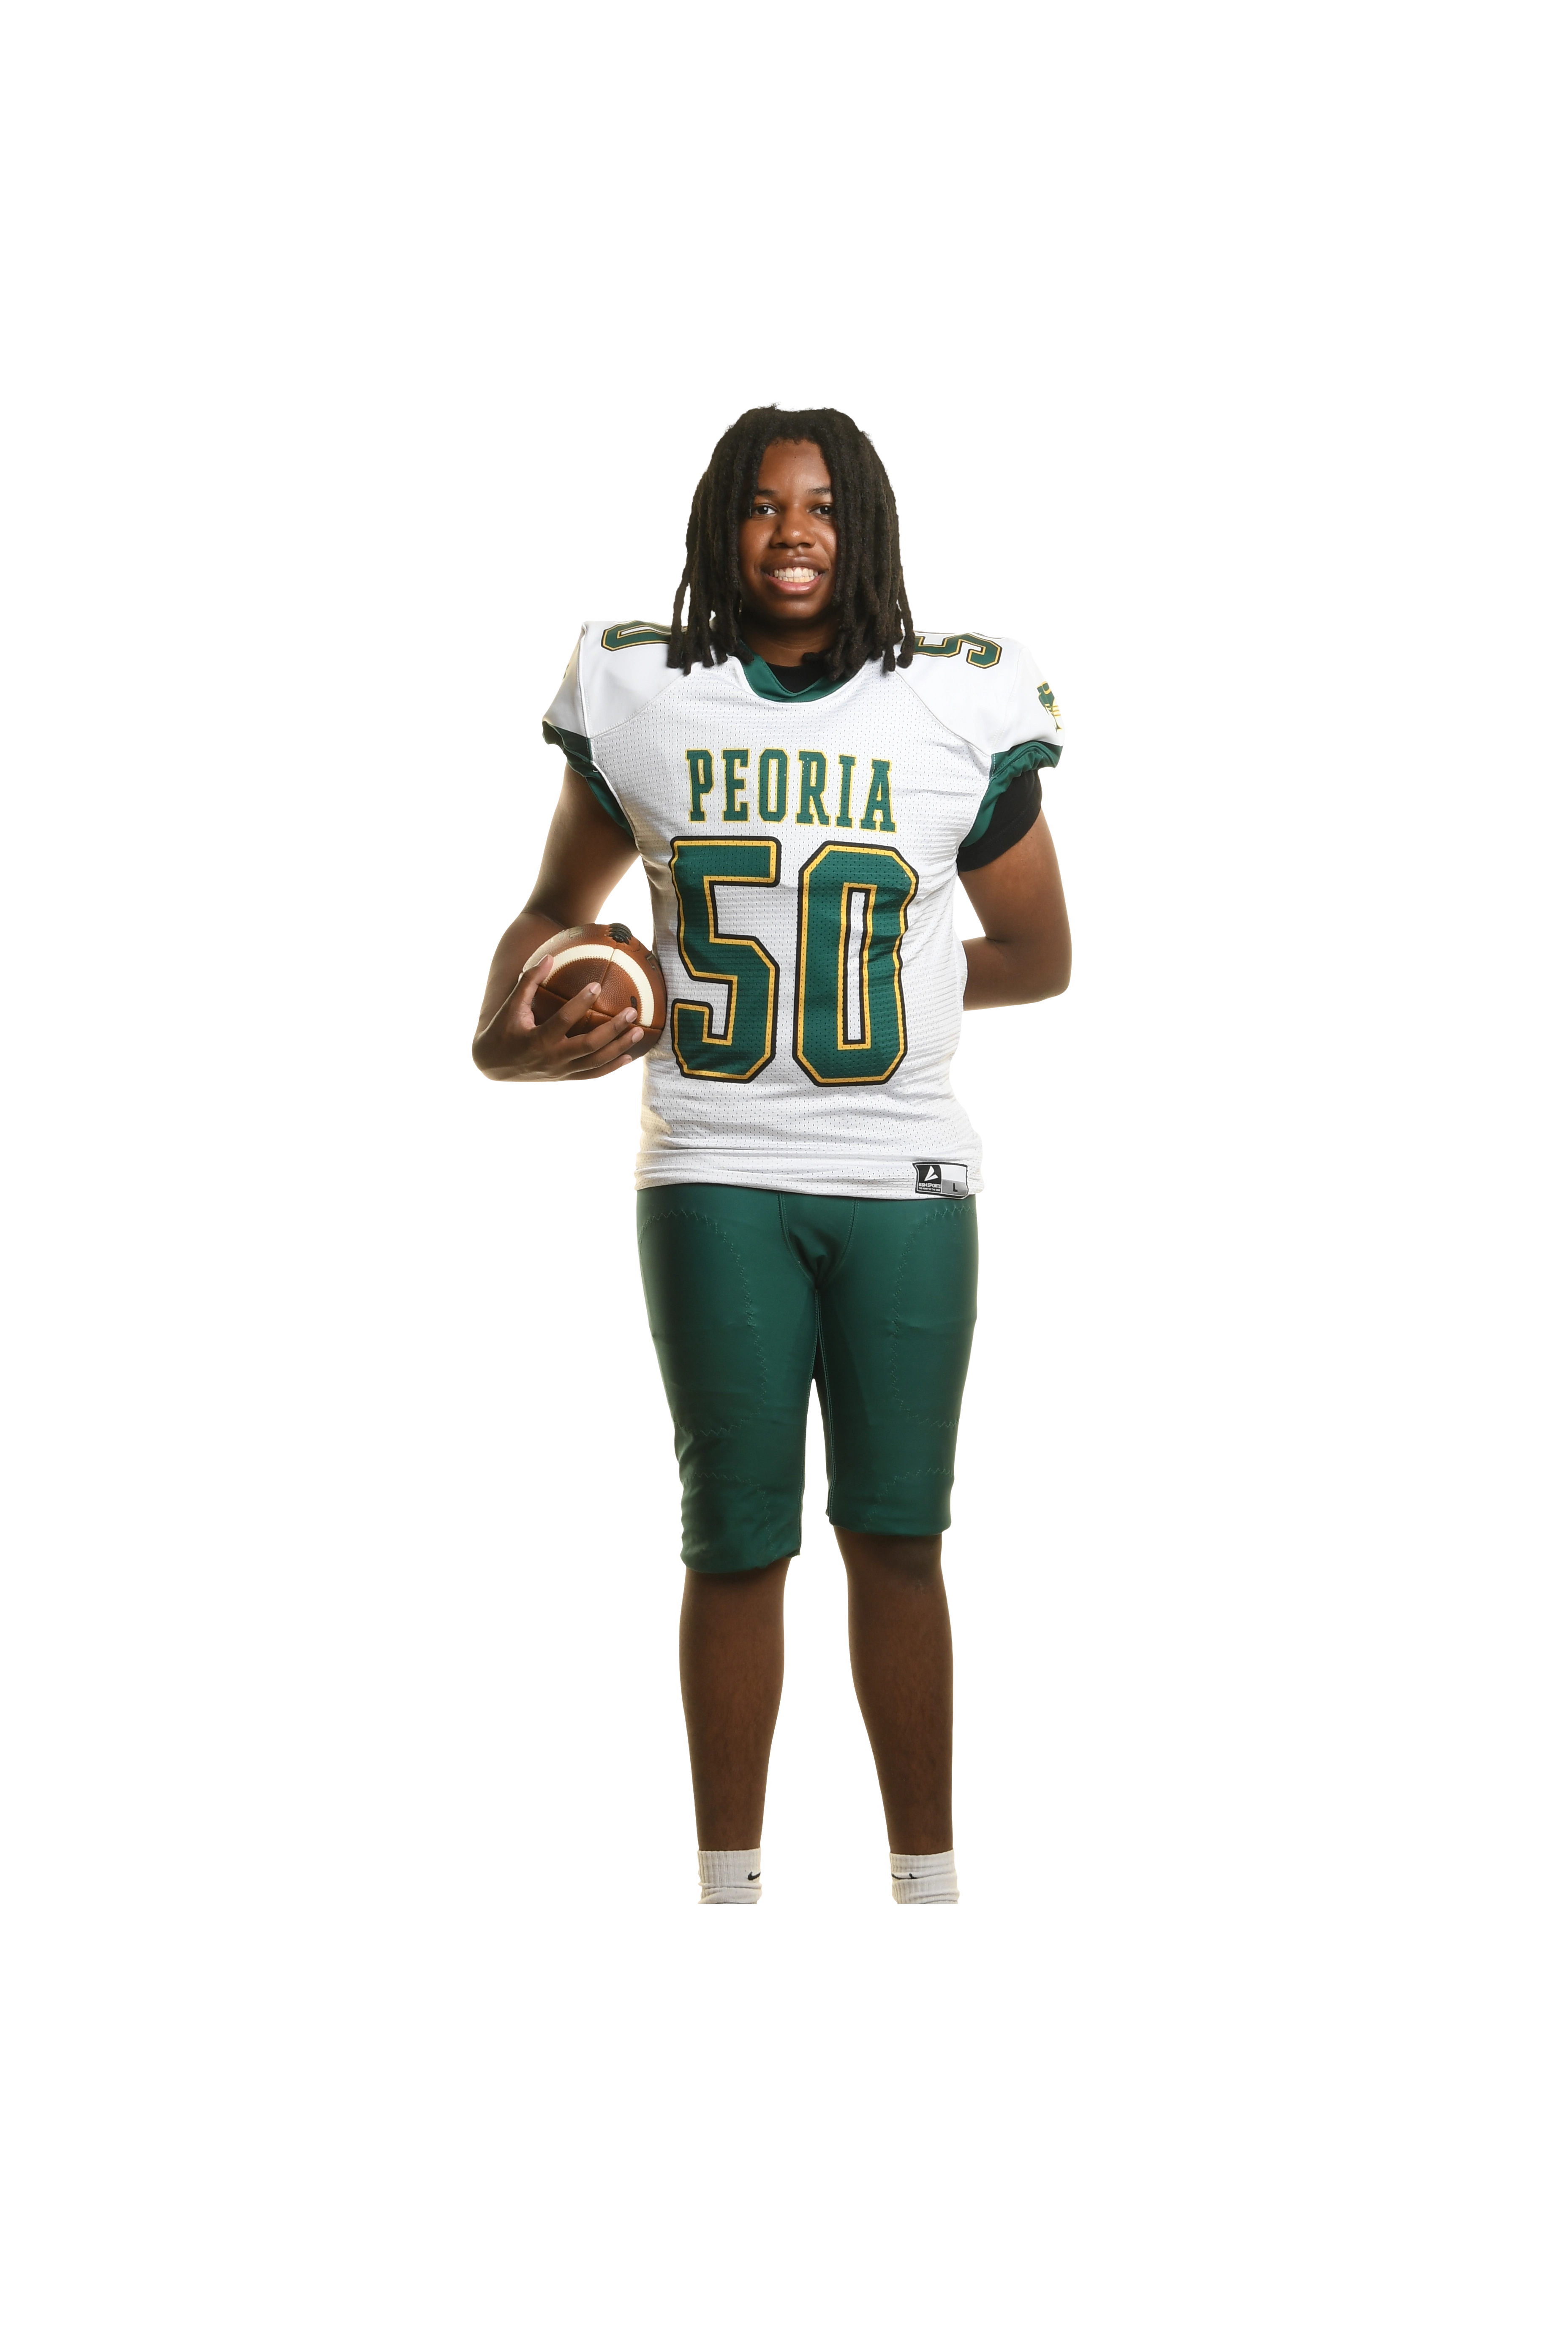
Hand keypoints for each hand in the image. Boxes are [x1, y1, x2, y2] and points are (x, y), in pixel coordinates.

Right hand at [470, 954, 644, 1081]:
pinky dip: (611, 1067)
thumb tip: (549, 957)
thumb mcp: (511, 1006)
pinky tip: (629, 1057)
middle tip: (632, 1012)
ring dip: (619, 1048)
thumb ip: (529, 981)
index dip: (580, 1003)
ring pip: (595, 1062)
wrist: (492, 1065)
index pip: (563, 1020)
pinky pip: (592, 1075)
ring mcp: (560, 1071)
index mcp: (537, 1040)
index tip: (597, 985)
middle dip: (612, 1029)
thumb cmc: (502, 1030)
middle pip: (588, 1045)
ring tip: (639, 1032)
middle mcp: (551, 1058)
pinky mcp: (564, 1079)